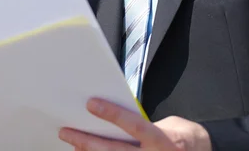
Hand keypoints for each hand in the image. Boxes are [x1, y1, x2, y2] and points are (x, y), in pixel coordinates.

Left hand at [58, 98, 211, 150]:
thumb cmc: (181, 137)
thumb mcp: (166, 126)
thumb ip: (141, 125)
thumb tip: (113, 119)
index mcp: (161, 140)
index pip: (133, 124)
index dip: (112, 114)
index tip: (91, 103)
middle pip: (113, 150)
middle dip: (87, 141)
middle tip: (66, 131)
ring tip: (73, 145)